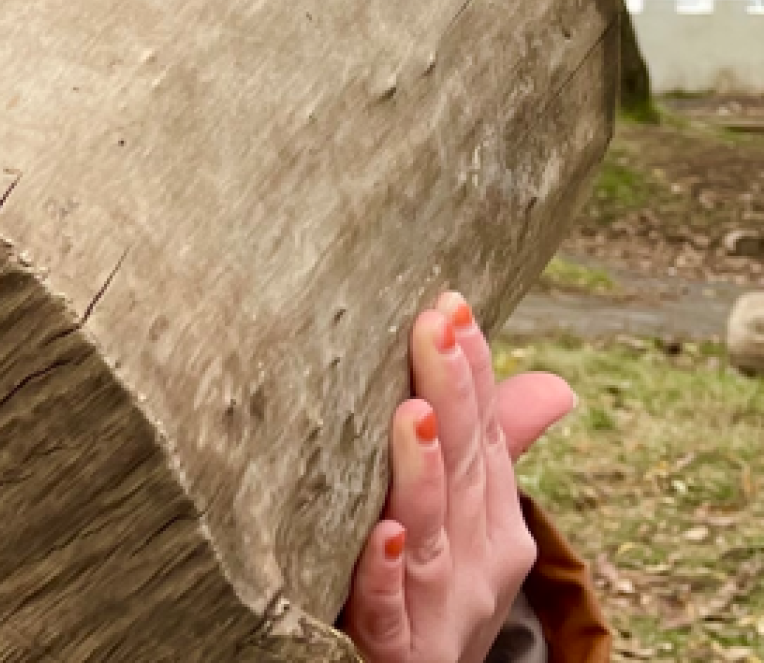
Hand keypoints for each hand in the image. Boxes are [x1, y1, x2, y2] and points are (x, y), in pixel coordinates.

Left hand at [341, 292, 575, 662]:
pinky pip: (385, 611)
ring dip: (422, 474)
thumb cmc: (438, 588)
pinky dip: (381, 573)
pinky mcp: (394, 648)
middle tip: (433, 326)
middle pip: (464, 470)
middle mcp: (475, 560)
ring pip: (428, 533)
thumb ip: (497, 449)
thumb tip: (556, 383)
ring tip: (411, 414)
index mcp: (493, 524)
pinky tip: (376, 534)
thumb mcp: (472, 521)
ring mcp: (437, 605)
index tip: (451, 304)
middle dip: (451, 396)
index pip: (485, 436)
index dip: (470, 372)